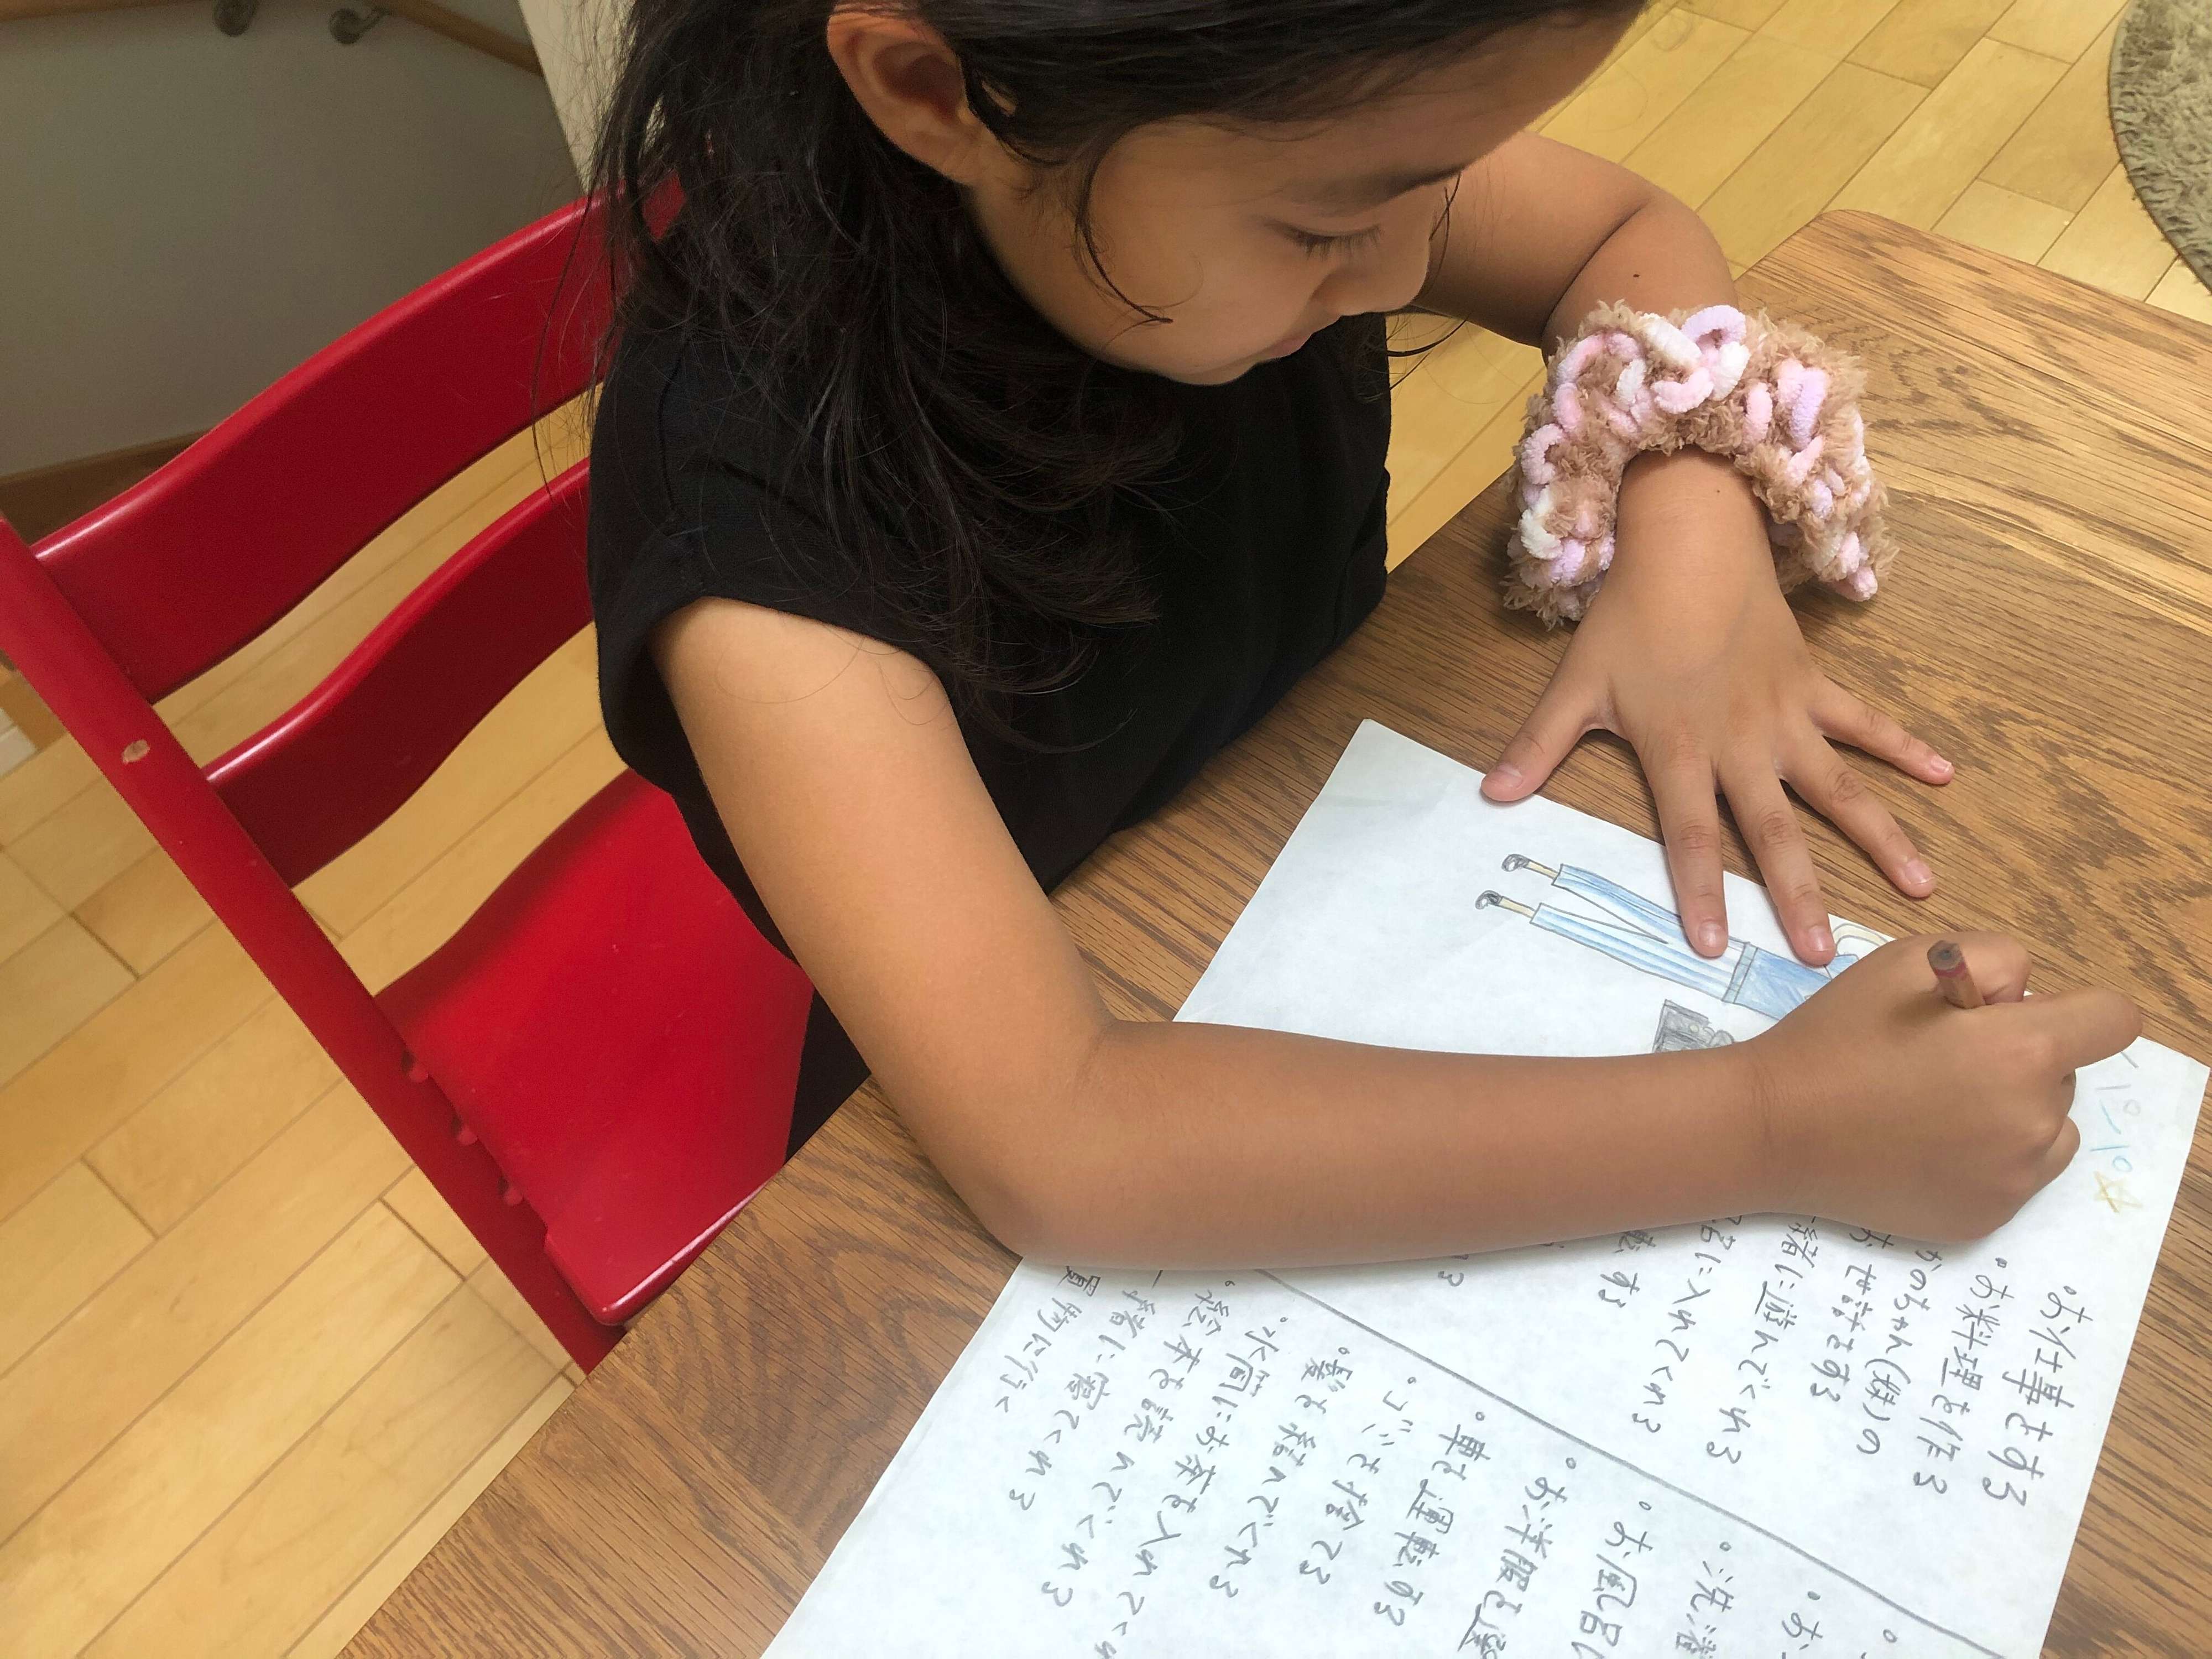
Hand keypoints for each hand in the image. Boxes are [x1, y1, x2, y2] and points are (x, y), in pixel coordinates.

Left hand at [1483, 450, 1951, 964]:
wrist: (1688, 542)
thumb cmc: (1629, 617)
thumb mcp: (1576, 684)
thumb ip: (1539, 743)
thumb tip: (1491, 795)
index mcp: (1681, 750)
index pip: (1689, 837)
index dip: (1700, 894)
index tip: (1717, 949)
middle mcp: (1741, 743)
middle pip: (1772, 831)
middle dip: (1798, 894)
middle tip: (1825, 955)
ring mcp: (1786, 716)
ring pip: (1839, 787)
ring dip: (1882, 836)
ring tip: (1921, 889)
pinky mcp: (1814, 684)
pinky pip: (1865, 721)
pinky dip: (1906, 746)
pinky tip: (1947, 776)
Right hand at [1742, 933, 2138, 1239]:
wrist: (1776, 1129)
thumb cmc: (1838, 1036)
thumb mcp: (1907, 960)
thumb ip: (1993, 959)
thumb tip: (2026, 999)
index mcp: (2023, 1051)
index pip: (2115, 1020)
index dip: (2077, 1009)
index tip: (2019, 1015)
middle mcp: (2035, 1121)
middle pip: (2067, 1075)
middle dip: (2020, 1059)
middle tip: (1938, 1059)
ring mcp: (2014, 1179)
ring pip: (2047, 1128)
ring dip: (2009, 1110)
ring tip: (1930, 1106)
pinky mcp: (1988, 1217)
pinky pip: (2015, 1175)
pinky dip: (1983, 1157)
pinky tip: (1921, 1145)